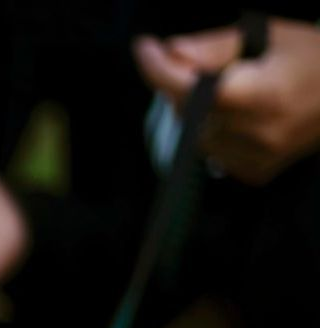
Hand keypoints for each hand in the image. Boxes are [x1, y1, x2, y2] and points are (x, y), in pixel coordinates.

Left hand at [136, 20, 319, 183]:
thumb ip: (215, 46)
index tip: (145, 49)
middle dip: (181, 86)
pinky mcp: (257, 172)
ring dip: (196, 111)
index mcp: (262, 95)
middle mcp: (258, 133)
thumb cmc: (311, 55)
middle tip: (192, 63)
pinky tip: (237, 114)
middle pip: (188, 113)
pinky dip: (213, 132)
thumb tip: (172, 52)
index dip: (160, 69)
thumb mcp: (267, 35)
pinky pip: (213, 154)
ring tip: (227, 88)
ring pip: (195, 137)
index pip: (191, 89)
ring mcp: (258, 158)